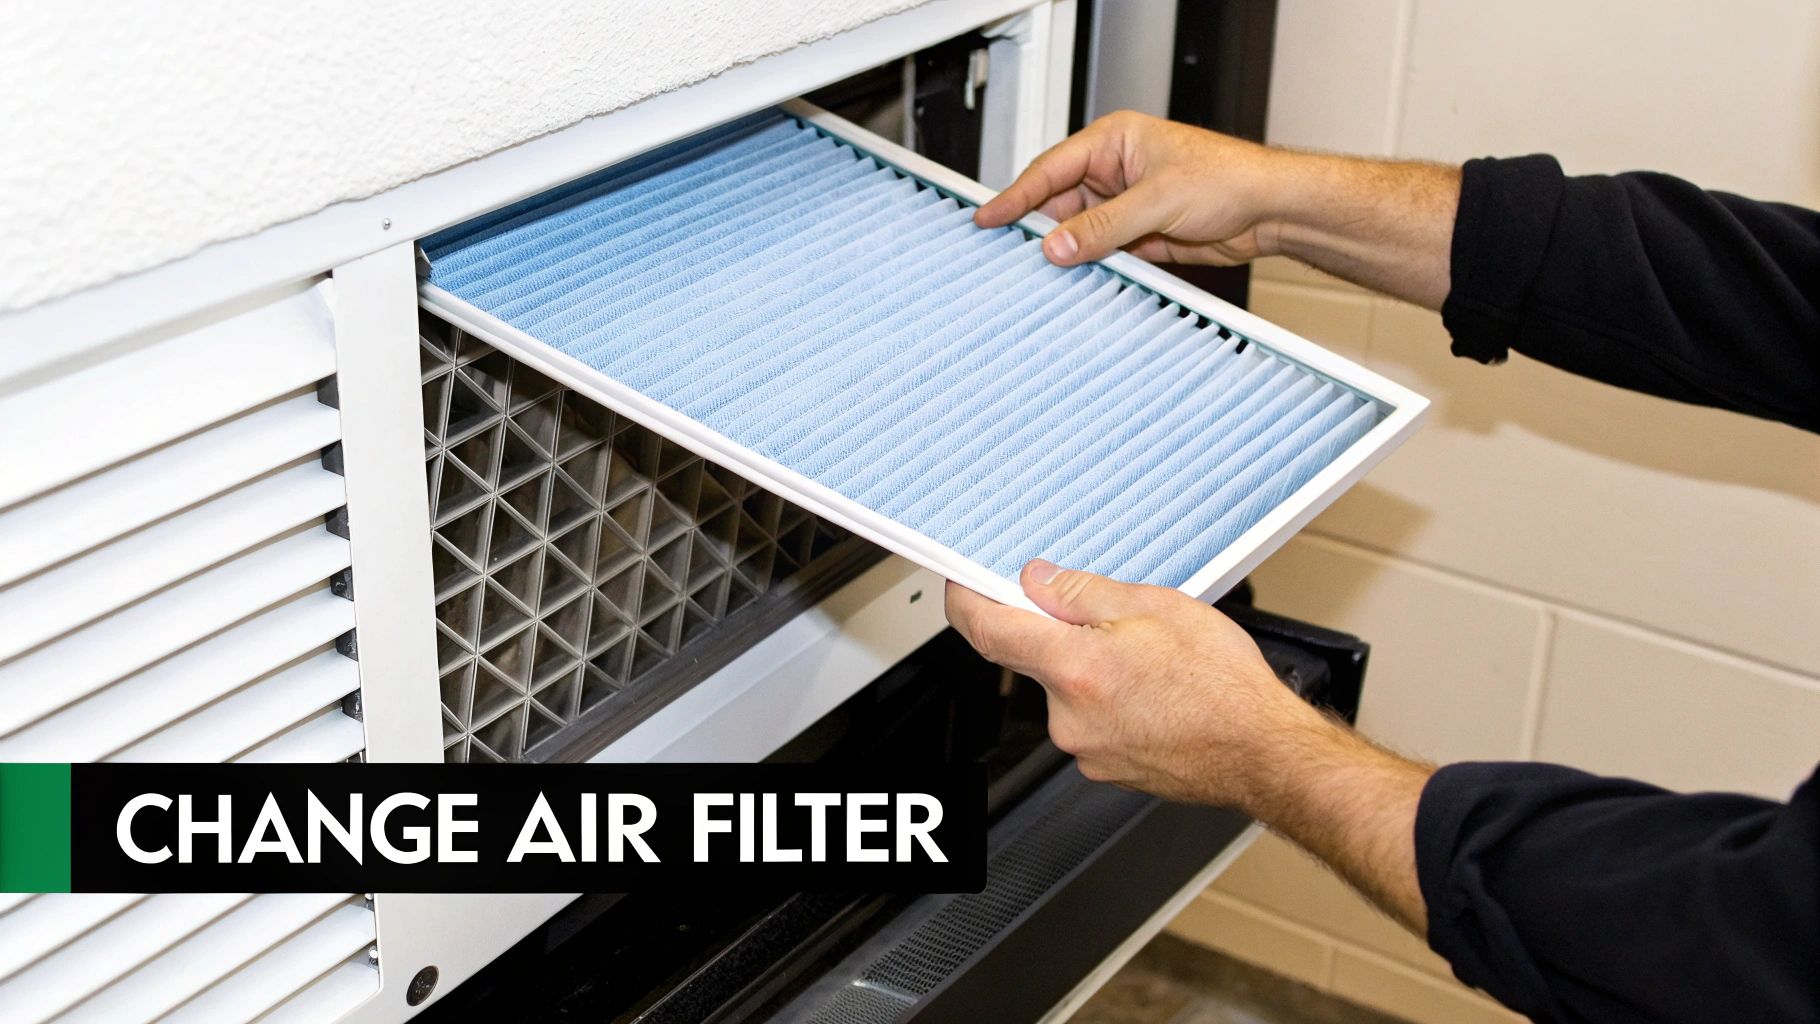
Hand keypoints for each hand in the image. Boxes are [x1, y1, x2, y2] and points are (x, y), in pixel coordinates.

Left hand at [944, 557, 1336, 809]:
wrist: (1263, 753)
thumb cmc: (1223, 686)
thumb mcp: (1155, 607)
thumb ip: (1081, 592)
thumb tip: (1036, 581)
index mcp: (1073, 669)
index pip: (986, 631)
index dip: (965, 600)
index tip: (961, 583)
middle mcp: (1067, 716)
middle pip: (1032, 659)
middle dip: (1060, 633)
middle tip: (1113, 618)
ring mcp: (1084, 748)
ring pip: (1066, 689)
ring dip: (1092, 667)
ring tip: (1151, 661)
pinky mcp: (1104, 768)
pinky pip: (1090, 719)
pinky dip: (1110, 699)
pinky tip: (1154, 692)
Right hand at [976, 110, 1461, 308]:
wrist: (1272, 211)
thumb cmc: (1230, 179)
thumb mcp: (1157, 201)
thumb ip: (1102, 226)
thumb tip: (1057, 246)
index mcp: (1114, 142)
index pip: (1051, 169)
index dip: (1016, 195)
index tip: (987, 217)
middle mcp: (1116, 171)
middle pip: (1060, 204)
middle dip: (1040, 231)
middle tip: (1008, 256)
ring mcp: (1127, 205)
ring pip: (1080, 233)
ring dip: (1068, 255)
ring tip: (1043, 277)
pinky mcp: (1141, 236)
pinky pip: (1103, 254)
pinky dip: (1092, 269)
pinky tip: (1079, 284)